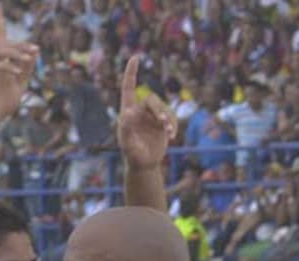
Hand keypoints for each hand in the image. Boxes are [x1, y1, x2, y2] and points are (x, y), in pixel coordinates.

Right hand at [0, 2, 37, 125]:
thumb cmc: (4, 104)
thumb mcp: (20, 84)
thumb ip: (27, 69)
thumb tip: (35, 51)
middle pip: (3, 44)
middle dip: (21, 46)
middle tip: (35, 51)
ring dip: (16, 54)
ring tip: (29, 60)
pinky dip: (7, 67)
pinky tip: (17, 72)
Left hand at [117, 55, 176, 169]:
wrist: (144, 165)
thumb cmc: (132, 156)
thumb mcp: (128, 144)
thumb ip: (126, 129)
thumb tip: (127, 113)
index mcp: (128, 112)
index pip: (129, 88)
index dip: (131, 73)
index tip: (135, 57)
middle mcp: (140, 111)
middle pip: (152, 100)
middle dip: (158, 109)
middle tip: (163, 122)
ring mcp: (152, 117)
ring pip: (163, 108)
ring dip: (167, 118)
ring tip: (169, 131)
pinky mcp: (162, 124)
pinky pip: (170, 118)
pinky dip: (172, 125)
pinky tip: (172, 136)